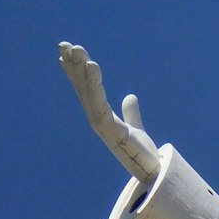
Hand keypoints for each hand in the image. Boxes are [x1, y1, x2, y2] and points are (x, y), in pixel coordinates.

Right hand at [58, 42, 160, 182]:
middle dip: (73, 67)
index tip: (65, 53)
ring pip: (88, 93)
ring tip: (77, 50)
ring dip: (81, 71)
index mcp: (102, 118)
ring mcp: (103, 126)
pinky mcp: (112, 131)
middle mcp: (98, 121)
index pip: (86, 90)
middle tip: (64, 44)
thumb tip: (130, 97)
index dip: (75, 73)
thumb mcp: (135, 128)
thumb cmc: (142, 154)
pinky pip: (100, 104)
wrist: (153, 173)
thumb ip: (131, 113)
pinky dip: (94, 85)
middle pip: (83, 89)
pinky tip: (92, 66)